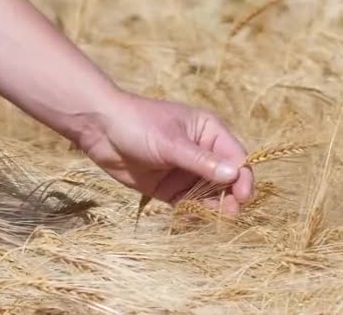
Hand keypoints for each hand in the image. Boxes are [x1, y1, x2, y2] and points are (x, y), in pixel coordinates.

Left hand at [79, 91, 253, 214]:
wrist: (100, 129)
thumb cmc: (138, 124)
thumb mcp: (170, 142)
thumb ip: (200, 161)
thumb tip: (234, 175)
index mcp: (209, 132)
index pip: (236, 157)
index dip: (242, 177)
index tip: (242, 196)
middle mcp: (202, 152)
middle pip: (225, 180)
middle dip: (229, 196)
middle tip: (228, 213)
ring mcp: (185, 172)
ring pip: (208, 195)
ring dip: (211, 207)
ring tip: (210, 218)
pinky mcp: (168, 188)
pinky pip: (187, 203)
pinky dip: (192, 212)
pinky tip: (190, 218)